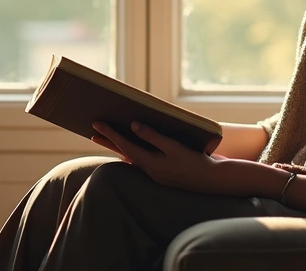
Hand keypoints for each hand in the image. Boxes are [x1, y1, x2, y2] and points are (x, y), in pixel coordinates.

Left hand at [91, 121, 226, 193]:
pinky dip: (132, 153)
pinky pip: (142, 161)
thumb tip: (133, 126)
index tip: (97, 124)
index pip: (125, 146)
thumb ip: (153, 136)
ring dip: (119, 147)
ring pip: (131, 158)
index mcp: (150, 164)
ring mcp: (155, 173)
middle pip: (124, 154)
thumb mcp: (174, 147)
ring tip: (107, 138)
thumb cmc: (195, 162)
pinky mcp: (162, 173)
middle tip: (93, 131)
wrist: (212, 181)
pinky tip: (130, 148)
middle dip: (109, 141)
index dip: (110, 134)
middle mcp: (149, 170)